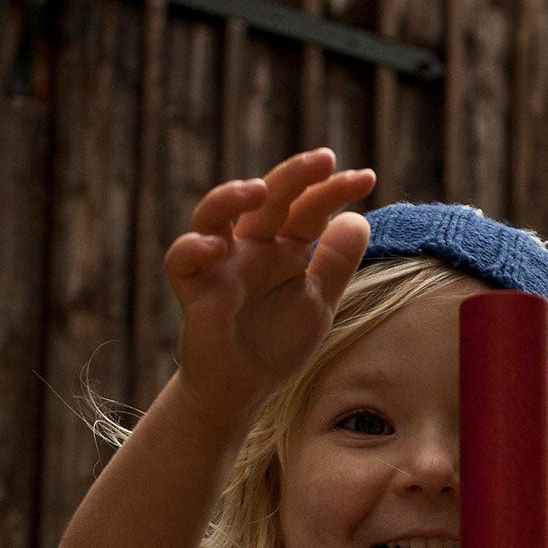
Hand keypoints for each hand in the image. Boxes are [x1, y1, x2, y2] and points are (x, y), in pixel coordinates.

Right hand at [164, 148, 375, 429]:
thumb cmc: (277, 342)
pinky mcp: (194, 290)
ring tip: (259, 190)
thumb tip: (359, 218)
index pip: (308, 209)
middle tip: (324, 158)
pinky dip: (192, 249)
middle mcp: (250, 247)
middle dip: (293, 175)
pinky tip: (215, 248)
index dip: (334, 190)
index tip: (367, 177)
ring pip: (213, 214)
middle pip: (267, 199)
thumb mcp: (318, 301)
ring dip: (231, 196)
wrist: (245, 389)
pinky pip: (181, 260)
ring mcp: (220, 265)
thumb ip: (336, 263)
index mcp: (283, 247)